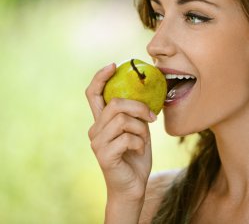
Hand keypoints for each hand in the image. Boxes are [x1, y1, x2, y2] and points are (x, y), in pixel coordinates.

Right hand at [85, 63, 155, 201]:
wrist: (133, 186)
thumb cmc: (136, 156)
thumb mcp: (138, 130)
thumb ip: (135, 114)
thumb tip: (145, 95)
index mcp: (102, 121)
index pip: (93, 94)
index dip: (100, 77)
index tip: (114, 65)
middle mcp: (95, 130)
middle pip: (115, 103)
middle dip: (139, 107)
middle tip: (152, 117)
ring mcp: (98, 143)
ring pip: (123, 120)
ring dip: (142, 128)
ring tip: (144, 139)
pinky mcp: (104, 155)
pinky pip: (128, 137)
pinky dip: (140, 142)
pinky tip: (140, 151)